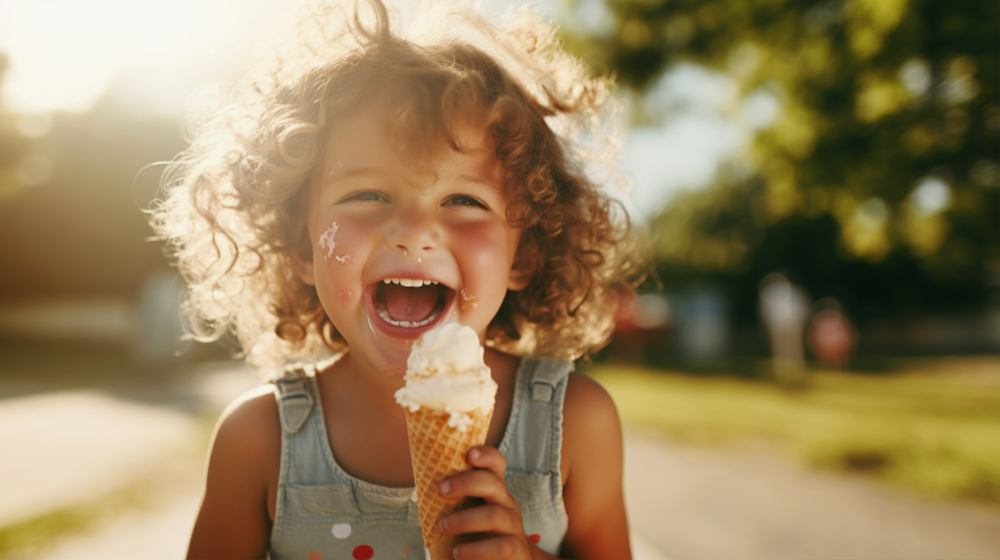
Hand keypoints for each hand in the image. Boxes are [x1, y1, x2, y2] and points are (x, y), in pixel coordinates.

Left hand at [437, 445, 531, 559]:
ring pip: (494, 515)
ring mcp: (513, 526)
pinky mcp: (515, 549)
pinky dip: (475, 550)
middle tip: (442, 490)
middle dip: (467, 483)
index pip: (497, 465)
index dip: (487, 455)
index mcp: (495, 491)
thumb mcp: (471, 512)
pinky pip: (499, 547)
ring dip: (464, 519)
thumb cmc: (480, 535)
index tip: (469, 453)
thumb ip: (455, 500)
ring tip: (442, 526)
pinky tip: (458, 553)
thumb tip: (424, 486)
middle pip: (494, 484)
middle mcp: (507, 503)